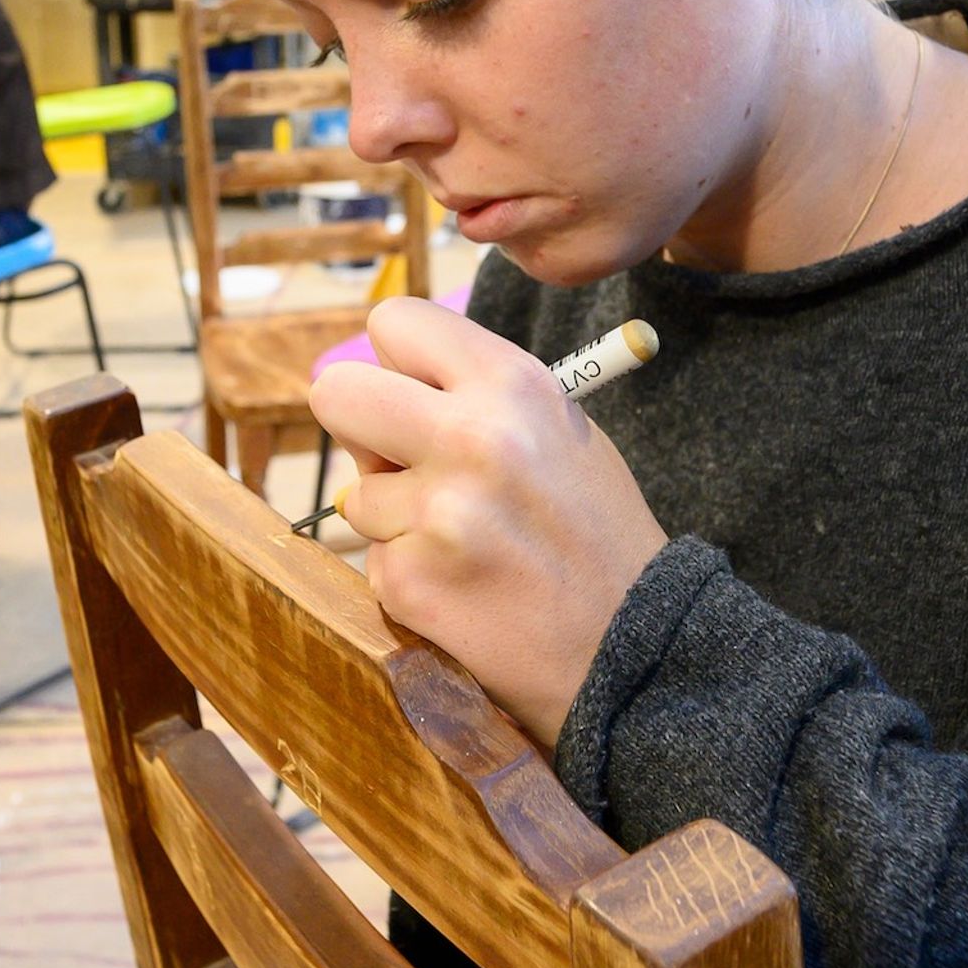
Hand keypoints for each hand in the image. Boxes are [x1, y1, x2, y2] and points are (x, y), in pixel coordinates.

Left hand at [307, 297, 668, 745]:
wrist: (632, 645)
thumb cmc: (593, 531)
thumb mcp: (559, 429)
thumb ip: (474, 395)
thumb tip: (385, 383)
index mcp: (512, 383)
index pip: (394, 322)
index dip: (397, 364)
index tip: (417, 396)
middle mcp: (471, 436)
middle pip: (335, 393)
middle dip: (358, 428)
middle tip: (398, 461)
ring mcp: (437, 513)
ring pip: (354, 493)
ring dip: (394, 519)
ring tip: (463, 542)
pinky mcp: (410, 581)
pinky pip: (374, 560)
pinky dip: (409, 575)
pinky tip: (464, 586)